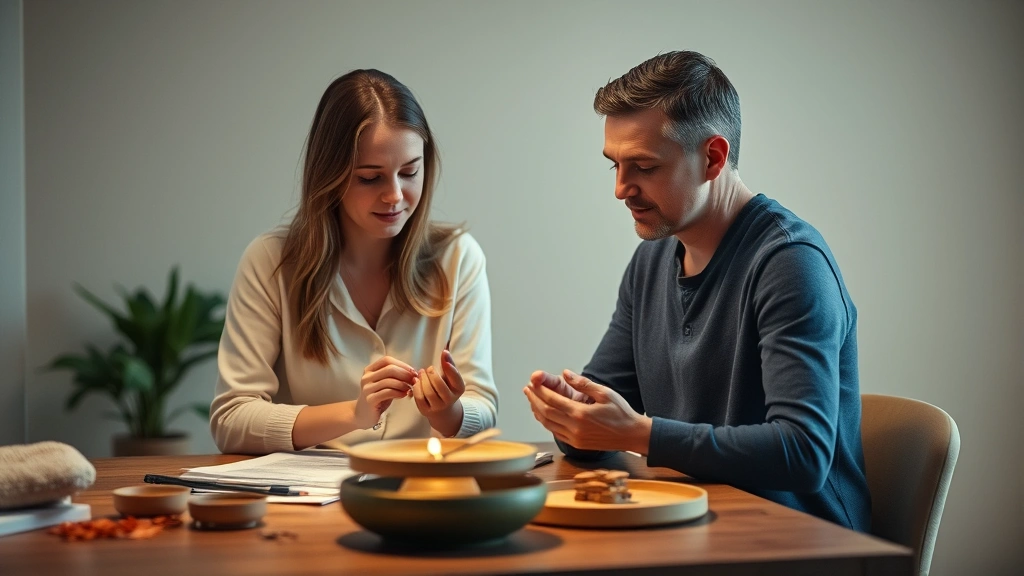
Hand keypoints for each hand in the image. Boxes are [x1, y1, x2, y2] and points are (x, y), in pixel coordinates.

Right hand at [353, 356, 417, 428]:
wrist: (362, 414)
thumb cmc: (377, 397)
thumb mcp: (384, 384)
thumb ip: (394, 376)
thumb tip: (412, 373)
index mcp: (369, 370)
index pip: (387, 360)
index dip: (402, 364)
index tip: (412, 371)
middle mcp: (366, 377)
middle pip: (389, 369)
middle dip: (405, 374)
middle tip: (414, 380)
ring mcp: (367, 388)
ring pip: (389, 381)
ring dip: (403, 384)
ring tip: (409, 389)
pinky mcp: (370, 399)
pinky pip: (388, 392)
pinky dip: (399, 393)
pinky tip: (404, 395)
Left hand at [413, 349, 464, 417]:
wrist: (443, 409)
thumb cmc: (446, 387)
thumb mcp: (450, 376)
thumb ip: (448, 364)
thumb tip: (445, 350)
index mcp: (459, 389)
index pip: (456, 378)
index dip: (450, 367)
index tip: (444, 354)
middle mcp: (450, 399)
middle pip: (439, 385)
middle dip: (432, 373)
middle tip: (428, 368)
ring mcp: (438, 406)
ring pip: (428, 391)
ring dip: (423, 379)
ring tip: (421, 373)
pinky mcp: (426, 410)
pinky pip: (419, 398)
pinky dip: (416, 387)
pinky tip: (417, 382)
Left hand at [523, 369, 650, 453]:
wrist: (632, 435)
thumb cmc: (621, 413)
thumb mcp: (605, 393)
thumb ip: (583, 383)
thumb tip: (565, 374)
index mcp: (581, 414)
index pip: (552, 400)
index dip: (540, 391)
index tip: (532, 383)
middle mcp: (575, 428)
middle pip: (545, 412)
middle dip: (534, 400)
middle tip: (527, 390)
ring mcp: (575, 438)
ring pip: (548, 424)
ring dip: (537, 411)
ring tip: (532, 400)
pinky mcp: (576, 444)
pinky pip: (555, 432)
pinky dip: (546, 423)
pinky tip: (544, 415)